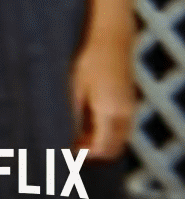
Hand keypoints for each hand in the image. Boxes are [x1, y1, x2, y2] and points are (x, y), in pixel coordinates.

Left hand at [70, 29, 135, 159]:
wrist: (111, 42)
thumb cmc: (88, 62)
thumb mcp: (75, 89)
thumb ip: (76, 116)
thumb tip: (69, 138)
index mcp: (109, 112)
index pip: (102, 148)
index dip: (85, 156)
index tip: (67, 154)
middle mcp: (124, 115)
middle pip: (112, 149)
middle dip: (93, 154)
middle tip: (70, 148)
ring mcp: (129, 110)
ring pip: (118, 140)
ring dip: (100, 144)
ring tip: (76, 136)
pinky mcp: (129, 105)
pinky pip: (121, 130)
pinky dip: (107, 134)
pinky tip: (87, 125)